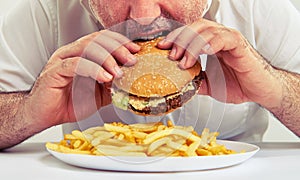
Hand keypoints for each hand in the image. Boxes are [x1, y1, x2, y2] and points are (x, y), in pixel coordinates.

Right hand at [24, 30, 139, 128]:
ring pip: (87, 47)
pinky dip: (93, 69)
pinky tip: (104, 77)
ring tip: (119, 72)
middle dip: (118, 48)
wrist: (45, 116)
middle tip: (131, 60)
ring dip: (107, 58)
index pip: (102, 39)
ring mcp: (62, 60)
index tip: (135, 50)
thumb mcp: (98, 94)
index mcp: (81, 54)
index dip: (120, 42)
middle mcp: (71, 53)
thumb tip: (130, 80)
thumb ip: (112, 85)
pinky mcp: (55, 71)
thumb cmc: (68, 103)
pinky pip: (76, 64)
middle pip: (97, 39)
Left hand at [157, 18, 281, 107]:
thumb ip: (195, 82)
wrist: (261, 91)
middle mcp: (219, 38)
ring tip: (184, 61)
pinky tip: (203, 52)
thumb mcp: (210, 85)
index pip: (190, 33)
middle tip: (171, 54)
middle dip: (180, 39)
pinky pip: (224, 38)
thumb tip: (179, 86)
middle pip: (196, 27)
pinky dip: (211, 43)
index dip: (175, 38)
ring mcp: (230, 40)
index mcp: (211, 44)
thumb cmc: (239, 85)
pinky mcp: (240, 45)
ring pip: (207, 31)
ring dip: (192, 45)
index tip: (162, 47)